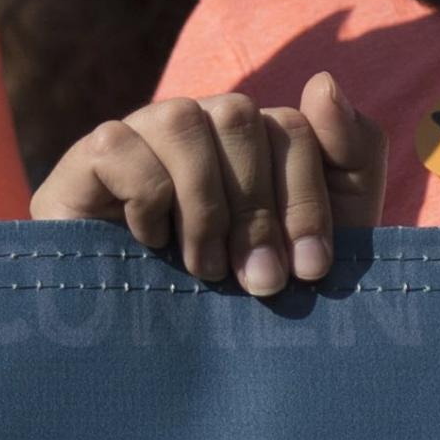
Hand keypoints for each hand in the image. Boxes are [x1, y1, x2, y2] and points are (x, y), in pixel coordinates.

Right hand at [34, 75, 383, 296]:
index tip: (308, 270)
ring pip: (184, 120)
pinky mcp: (88, 157)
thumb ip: (351, 159)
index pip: (293, 128)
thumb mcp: (318, 238)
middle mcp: (201, 125)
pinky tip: (149, 243)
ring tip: (205, 268)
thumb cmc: (241, 295)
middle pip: (241, 116)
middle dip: (258, 209)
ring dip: (204, 205)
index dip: (306, 200)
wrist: (151, 357)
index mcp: (255, 139)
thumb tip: (324, 82)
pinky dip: (145, 198)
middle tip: (258, 282)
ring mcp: (143, 134)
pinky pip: (121, 146)